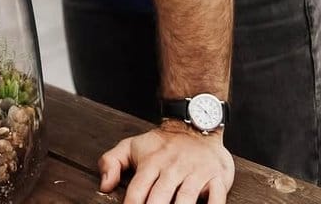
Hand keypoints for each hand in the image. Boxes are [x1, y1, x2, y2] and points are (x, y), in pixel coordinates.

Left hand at [98, 124, 234, 203]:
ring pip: (185, 199)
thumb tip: (103, 186)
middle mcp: (172, 169)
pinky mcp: (216, 177)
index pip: (137, 191)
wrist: (194, 123)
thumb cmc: (162, 144)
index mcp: (151, 163)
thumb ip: (111, 162)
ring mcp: (195, 173)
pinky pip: (216, 197)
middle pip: (159, 199)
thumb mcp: (132, 146)